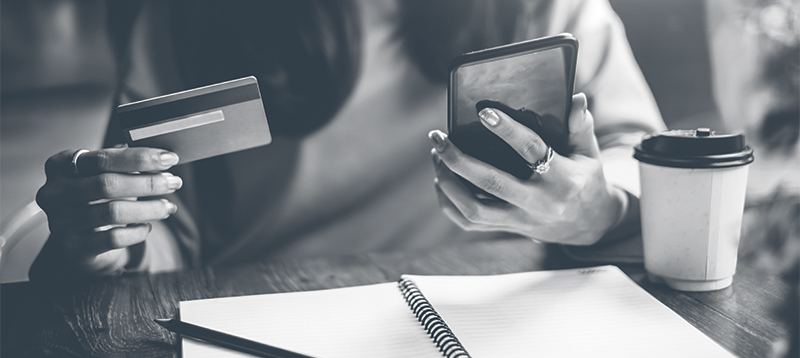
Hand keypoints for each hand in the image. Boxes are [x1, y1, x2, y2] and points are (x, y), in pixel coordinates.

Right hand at [35, 147, 181, 274]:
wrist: (80, 239)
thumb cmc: (97, 198)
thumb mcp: (105, 175)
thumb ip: (126, 162)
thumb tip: (161, 156)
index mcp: (60, 166)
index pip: (102, 158)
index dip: (139, 158)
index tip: (169, 159)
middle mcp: (54, 193)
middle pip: (106, 184)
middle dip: (148, 183)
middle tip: (174, 182)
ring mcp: (60, 222)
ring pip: (112, 212)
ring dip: (148, 208)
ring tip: (168, 206)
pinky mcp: (74, 248)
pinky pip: (113, 238)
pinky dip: (137, 232)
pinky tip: (148, 227)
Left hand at [430, 93, 626, 244]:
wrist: (589, 225)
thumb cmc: (586, 180)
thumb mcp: (590, 153)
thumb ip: (581, 125)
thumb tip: (575, 98)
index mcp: (562, 179)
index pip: (531, 150)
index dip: (507, 130)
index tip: (483, 112)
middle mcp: (538, 202)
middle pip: (491, 182)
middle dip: (459, 159)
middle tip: (439, 137)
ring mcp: (520, 219)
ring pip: (474, 209)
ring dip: (448, 183)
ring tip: (437, 156)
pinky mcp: (507, 228)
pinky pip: (469, 223)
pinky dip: (449, 203)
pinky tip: (441, 180)